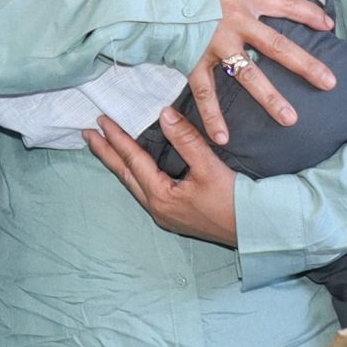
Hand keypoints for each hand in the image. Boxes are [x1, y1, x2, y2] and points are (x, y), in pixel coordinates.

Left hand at [85, 108, 238, 246]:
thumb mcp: (211, 168)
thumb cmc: (236, 202)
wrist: (258, 231)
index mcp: (161, 196)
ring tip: (106, 147)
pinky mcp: (175, 216)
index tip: (100, 121)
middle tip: (88, 134)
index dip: (116, 139)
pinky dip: (136, 173)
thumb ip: (187, 140)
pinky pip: (146, 190)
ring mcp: (165, 214)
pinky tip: (136, 167)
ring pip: (134, 183)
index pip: (132, 160)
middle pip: (125, 174)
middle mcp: (157, 208)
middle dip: (107, 153)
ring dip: (120, 163)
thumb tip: (163, 114)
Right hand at [186, 0, 334, 141]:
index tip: (329, 25)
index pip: (288, 5)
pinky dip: (212, 116)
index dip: (310, 14)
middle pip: (279, 47)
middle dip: (306, 66)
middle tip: (329, 83)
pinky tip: (223, 138)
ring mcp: (216, 45)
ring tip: (290, 119)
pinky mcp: (193, 60)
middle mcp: (238, 23)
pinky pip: (206, 92)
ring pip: (249, 75)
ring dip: (270, 98)